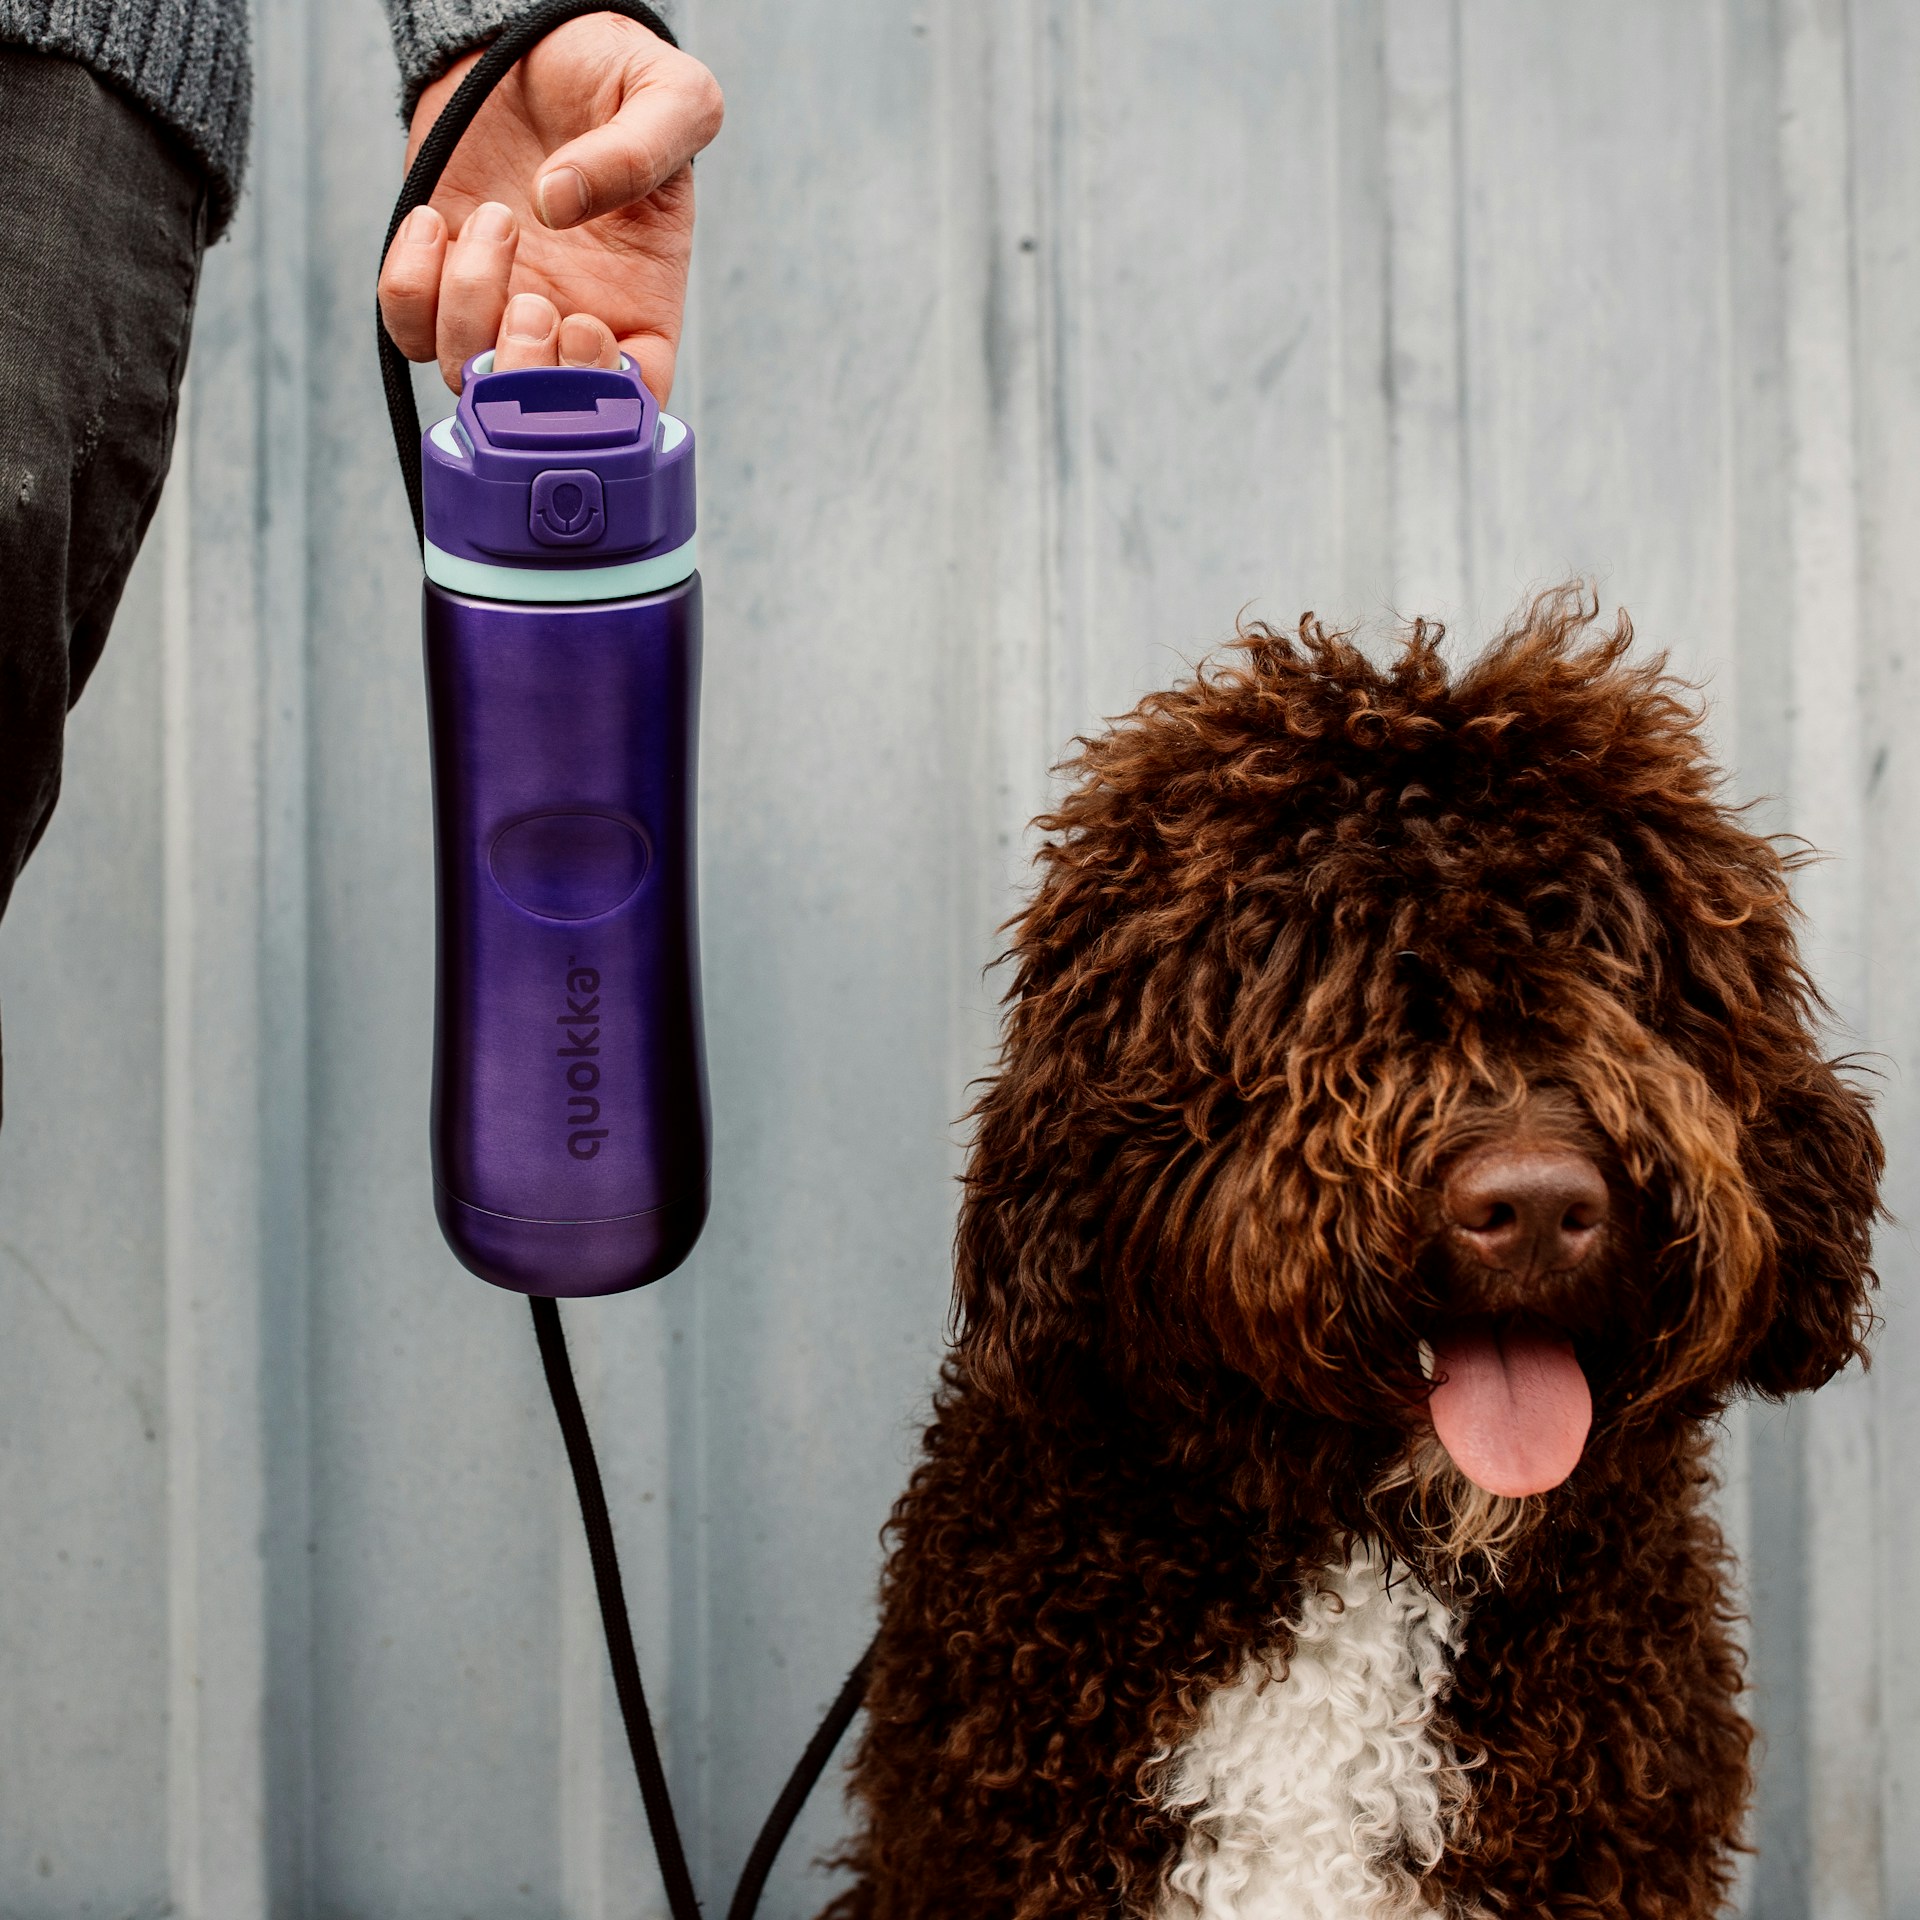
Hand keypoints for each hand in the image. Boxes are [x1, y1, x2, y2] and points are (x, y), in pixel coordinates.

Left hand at [377, 12, 722, 398]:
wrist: (538, 40)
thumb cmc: (617, 78)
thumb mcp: (672, 97)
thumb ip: (641, 150)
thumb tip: (558, 205)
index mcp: (640, 305)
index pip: (632, 404)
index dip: (603, 398)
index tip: (585, 326)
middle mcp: (569, 320)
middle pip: (537, 416)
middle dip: (524, 374)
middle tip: (531, 301)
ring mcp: (499, 306)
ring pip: (466, 373)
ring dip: (468, 308)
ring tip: (495, 219)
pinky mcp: (440, 277)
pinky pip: (406, 328)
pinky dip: (409, 288)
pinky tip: (436, 219)